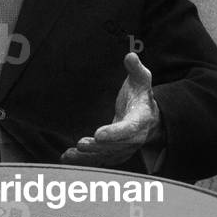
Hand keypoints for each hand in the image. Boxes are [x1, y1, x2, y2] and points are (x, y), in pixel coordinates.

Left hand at [61, 53, 163, 167]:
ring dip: (88, 157)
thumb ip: (136, 69)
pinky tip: (67, 158)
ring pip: (106, 157)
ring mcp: (124, 149)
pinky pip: (99, 160)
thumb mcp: (142, 79)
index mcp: (140, 120)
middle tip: (81, 144)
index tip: (98, 134)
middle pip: (115, 147)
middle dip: (98, 147)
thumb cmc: (141, 95)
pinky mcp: (114, 153)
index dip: (114, 133)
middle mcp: (133, 139)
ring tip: (70, 154)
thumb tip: (130, 56)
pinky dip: (84, 161)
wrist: (148, 117)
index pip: (128, 129)